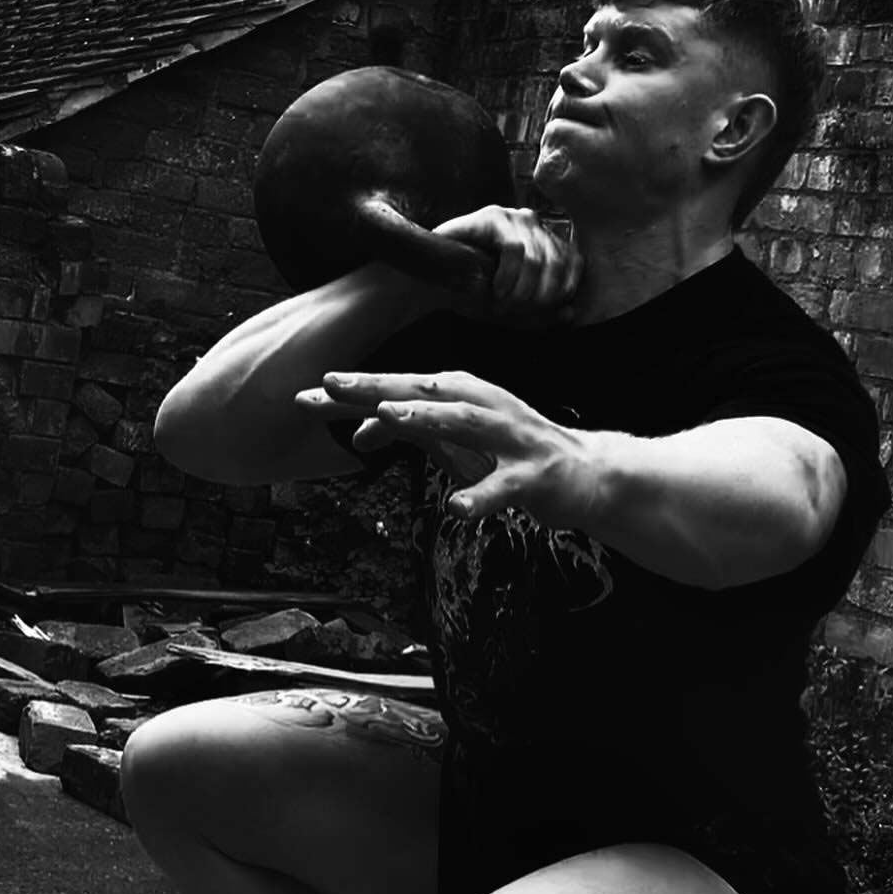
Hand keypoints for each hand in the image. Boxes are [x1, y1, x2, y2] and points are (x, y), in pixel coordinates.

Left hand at [295, 369, 595, 525]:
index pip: (398, 388)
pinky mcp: (533, 475)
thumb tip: (357, 431)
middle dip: (376, 386)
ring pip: (463, 421)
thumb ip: (409, 431)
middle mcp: (482, 406)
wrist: (584, 474)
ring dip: (426, 415)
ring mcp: (509, 437)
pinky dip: (479, 497)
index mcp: (460, 396)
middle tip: (331, 383)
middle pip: (423, 391)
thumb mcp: (453, 442)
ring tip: (388, 415)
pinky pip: (502, 488)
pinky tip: (456, 509)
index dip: (355, 390)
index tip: (308, 392)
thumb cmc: (510, 453)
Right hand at [422, 206, 581, 324]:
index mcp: (543, 243)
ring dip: (522, 290)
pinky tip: (495, 288)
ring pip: (539, 259)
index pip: (574, 263)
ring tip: (501, 303)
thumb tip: (570, 314)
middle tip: (515, 311)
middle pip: (559, 263)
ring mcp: (515, 217)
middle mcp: (534, 226)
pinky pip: (516, 251)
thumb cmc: (469, 295)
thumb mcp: (512, 311)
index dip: (563, 291)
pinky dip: (508, 277)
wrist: (430, 283)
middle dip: (539, 297)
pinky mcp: (495, 217)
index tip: (540, 311)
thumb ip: (540, 314)